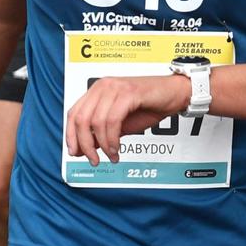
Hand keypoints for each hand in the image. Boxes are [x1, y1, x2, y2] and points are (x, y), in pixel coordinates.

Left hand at [65, 74, 190, 164]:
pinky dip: (112, 138)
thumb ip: (103, 132)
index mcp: (97, 91)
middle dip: (85, 144)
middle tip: (93, 159)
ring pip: (95, 121)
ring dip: (102, 144)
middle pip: (81, 119)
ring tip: (111, 156)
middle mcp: (103, 86)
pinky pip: (112, 120)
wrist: (175, 94)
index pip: (74, 113)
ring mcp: (115, 88)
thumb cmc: (150, 106)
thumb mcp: (121, 123)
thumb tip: (86, 148)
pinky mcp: (128, 93)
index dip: (70, 135)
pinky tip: (117, 148)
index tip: (75, 153)